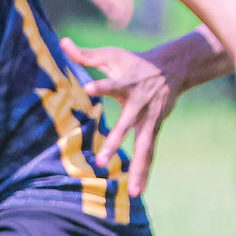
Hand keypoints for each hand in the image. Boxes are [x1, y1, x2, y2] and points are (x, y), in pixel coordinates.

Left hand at [63, 41, 180, 197]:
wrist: (173, 67)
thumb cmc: (135, 62)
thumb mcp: (112, 55)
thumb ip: (86, 55)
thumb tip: (62, 41)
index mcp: (127, 83)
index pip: (112, 84)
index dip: (101, 85)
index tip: (89, 88)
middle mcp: (140, 104)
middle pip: (127, 125)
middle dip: (116, 142)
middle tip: (102, 160)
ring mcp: (150, 119)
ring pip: (143, 147)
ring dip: (138, 169)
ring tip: (132, 193)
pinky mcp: (155, 128)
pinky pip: (149, 153)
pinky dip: (145, 171)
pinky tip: (138, 191)